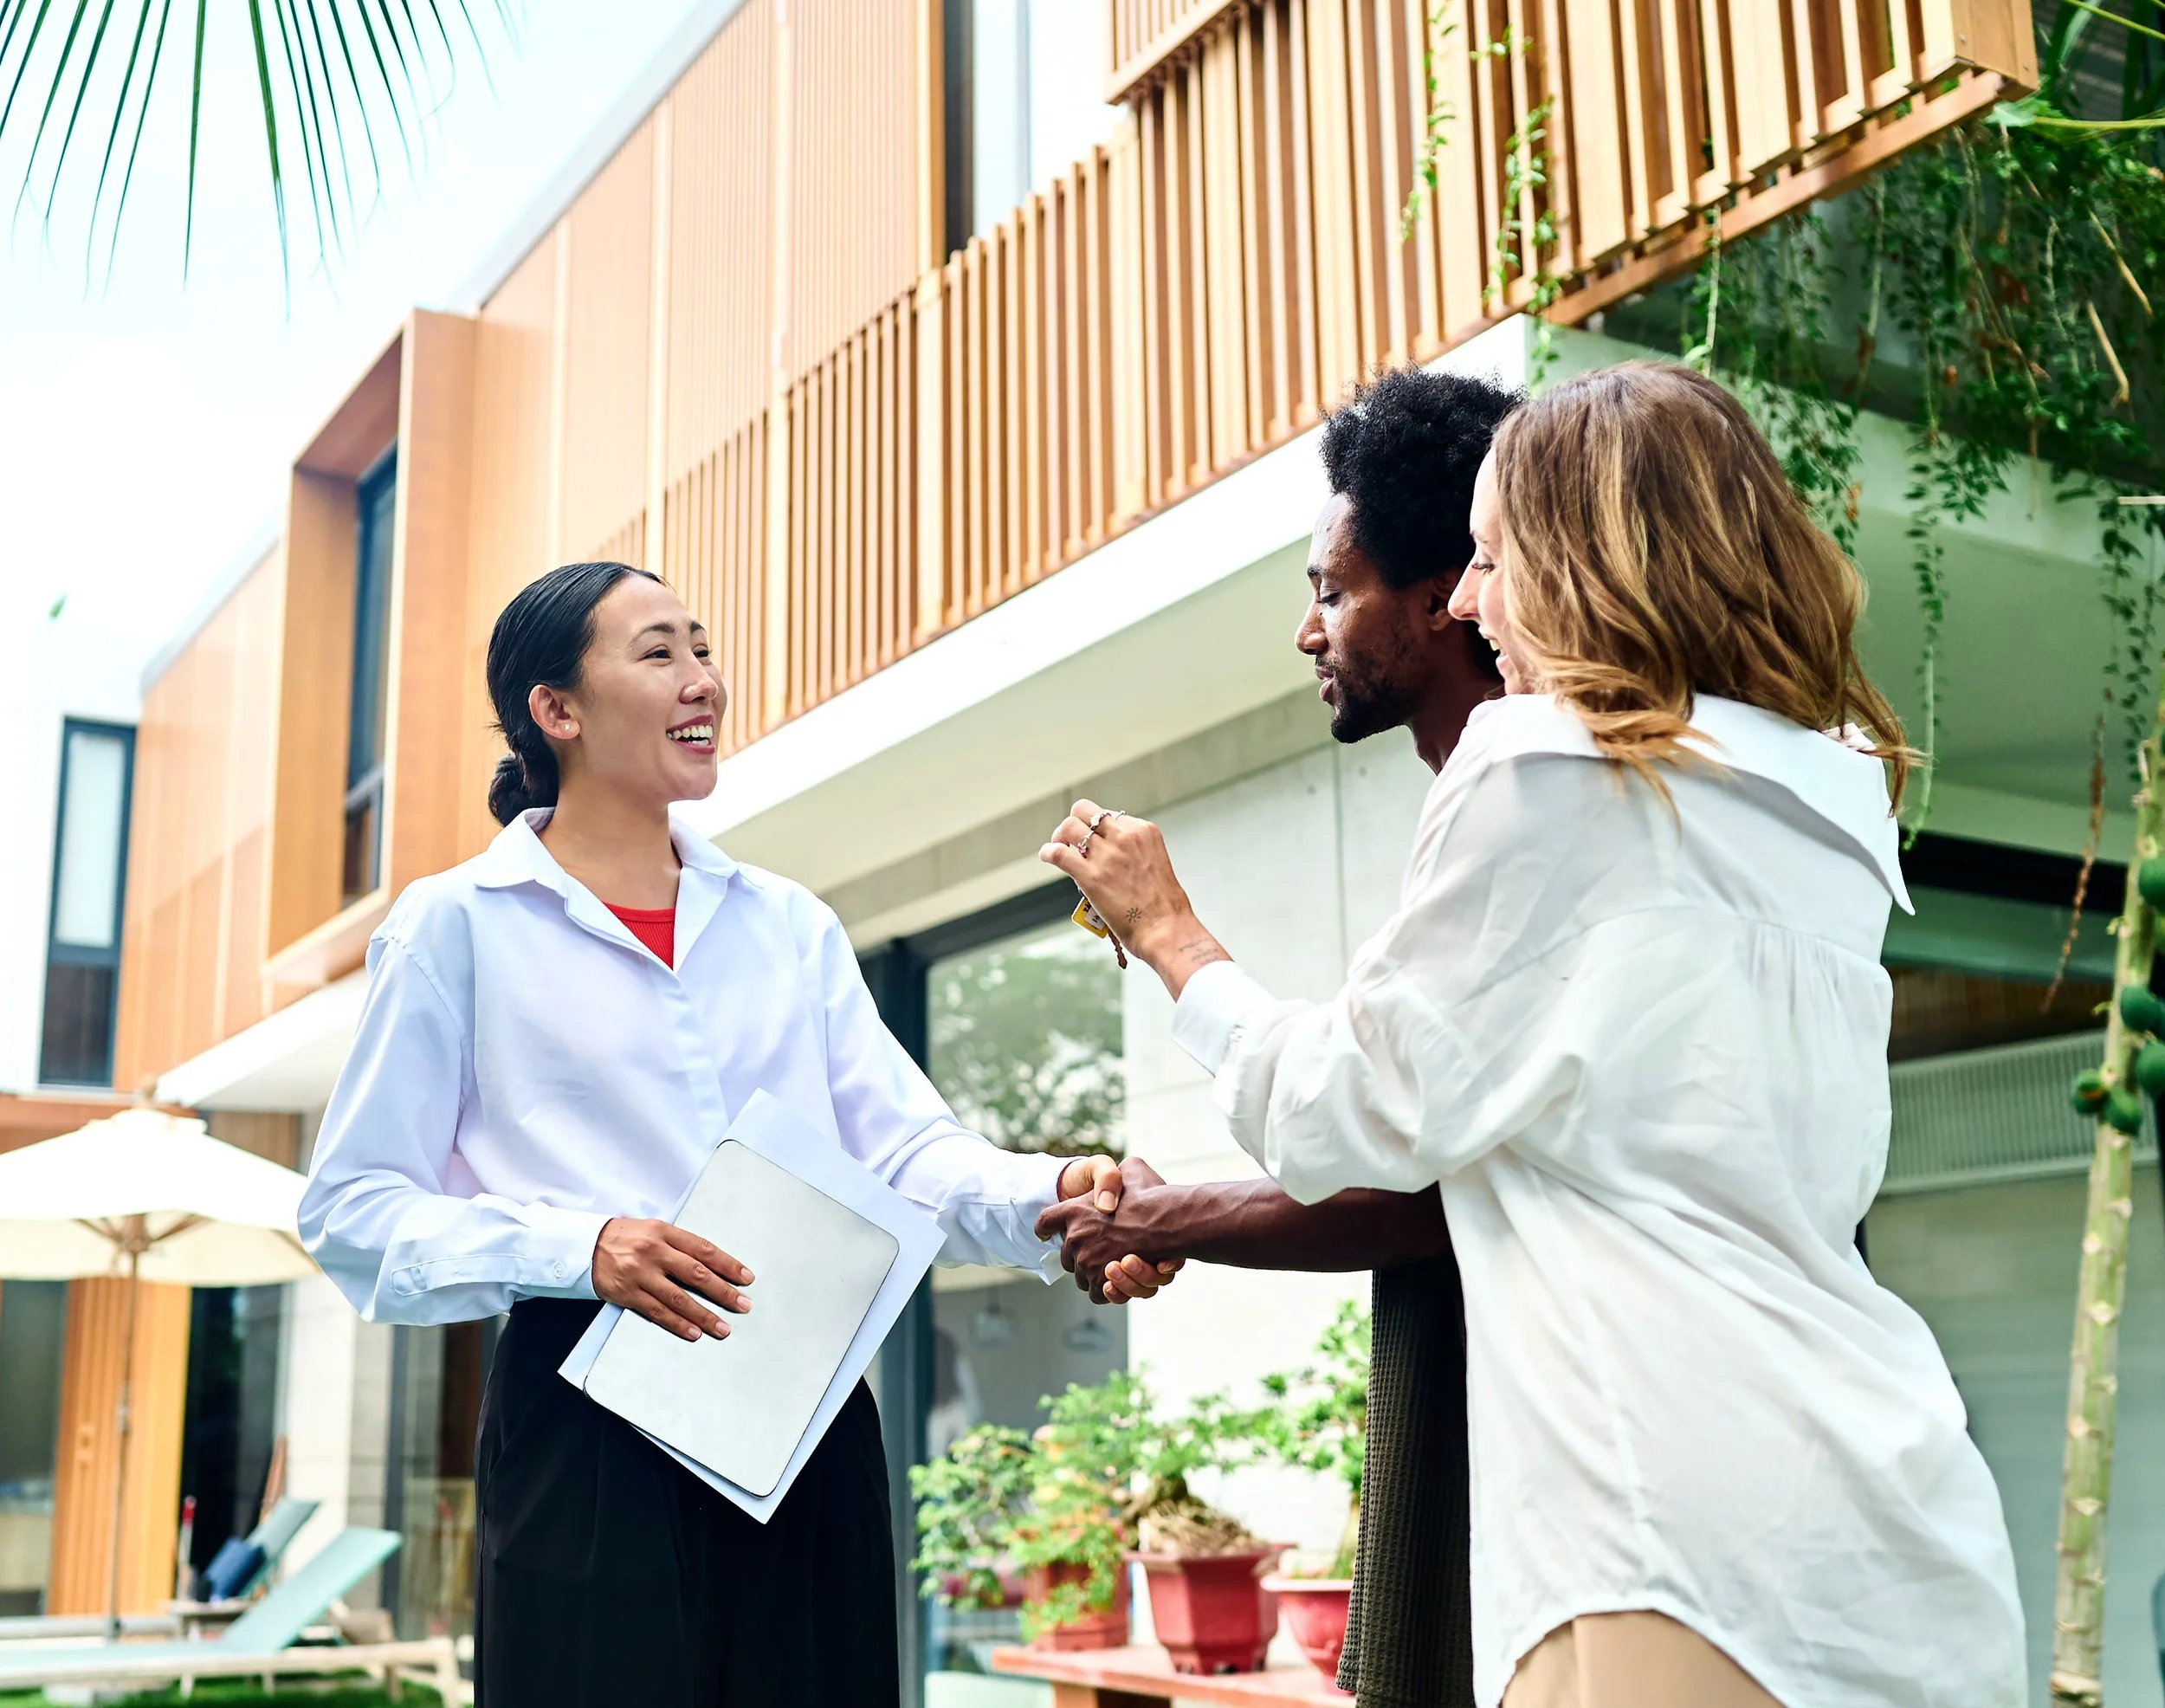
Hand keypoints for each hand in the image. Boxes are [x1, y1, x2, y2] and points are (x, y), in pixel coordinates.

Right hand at [592, 1218, 754, 1342]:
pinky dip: (678, 1324)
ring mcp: (640, 1274)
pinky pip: (657, 1312)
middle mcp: (654, 1252)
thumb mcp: (653, 1230)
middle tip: (743, 1305)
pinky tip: (693, 1332)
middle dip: (723, 1292)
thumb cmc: (625, 1237)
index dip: (728, 1265)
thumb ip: (679, 1245)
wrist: (585, 1245)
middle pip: (696, 1275)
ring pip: (679, 1298)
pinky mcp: (628, 1294)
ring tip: (722, 1328)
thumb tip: (713, 1265)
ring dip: (704, 1316)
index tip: (746, 1278)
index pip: (703, 1250)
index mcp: (664, 1232)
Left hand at [1038, 799, 1230, 997]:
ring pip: (1069, 827)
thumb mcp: (1155, 863)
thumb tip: (1111, 858)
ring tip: (1058, 847)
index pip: (1110, 816)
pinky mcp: (1090, 876)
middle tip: (1071, 839)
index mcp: (1144, 832)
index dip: (1098, 829)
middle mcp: (1124, 837)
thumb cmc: (1164, 906)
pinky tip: (1048, 855)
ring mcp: (1106, 855)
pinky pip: (1059, 853)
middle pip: (1086, 811)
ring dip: (1060, 836)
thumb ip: (1134, 853)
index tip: (1095, 842)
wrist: (1165, 930)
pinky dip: (1049, 852)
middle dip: (1076, 823)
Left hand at [1038, 1157, 1183, 1304]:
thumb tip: (1110, 1186)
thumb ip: (1115, 1175)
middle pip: (1066, 1255)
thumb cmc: (1150, 1194)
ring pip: (1082, 1277)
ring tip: (1113, 1267)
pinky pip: (1097, 1292)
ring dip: (1095, 1274)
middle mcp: (1075, 1236)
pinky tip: (1118, 1280)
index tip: (1045, 1233)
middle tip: (1099, 1252)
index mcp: (1074, 1209)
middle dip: (1080, 1256)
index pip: (1045, 1222)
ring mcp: (1086, 1261)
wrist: (1164, 1220)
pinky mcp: (1102, 1280)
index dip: (1045, 1228)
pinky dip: (1108, 1289)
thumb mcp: (1131, 1168)